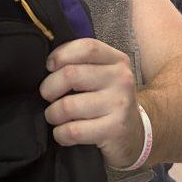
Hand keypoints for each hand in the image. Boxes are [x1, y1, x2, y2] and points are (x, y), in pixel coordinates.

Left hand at [39, 39, 143, 168]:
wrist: (134, 133)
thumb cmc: (107, 100)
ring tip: (55, 116)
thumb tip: (48, 63)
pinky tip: (63, 133)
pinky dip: (60, 134)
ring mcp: (120, 104)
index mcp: (117, 60)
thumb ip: (81, 63)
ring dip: (53, 114)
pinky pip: (73, 130)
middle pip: (71, 74)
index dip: (61, 55)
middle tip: (48, 96)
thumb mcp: (102, 75)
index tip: (50, 67)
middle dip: (49, 88)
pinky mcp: (115, 129)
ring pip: (68, 106)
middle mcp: (121, 79)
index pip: (86, 48)